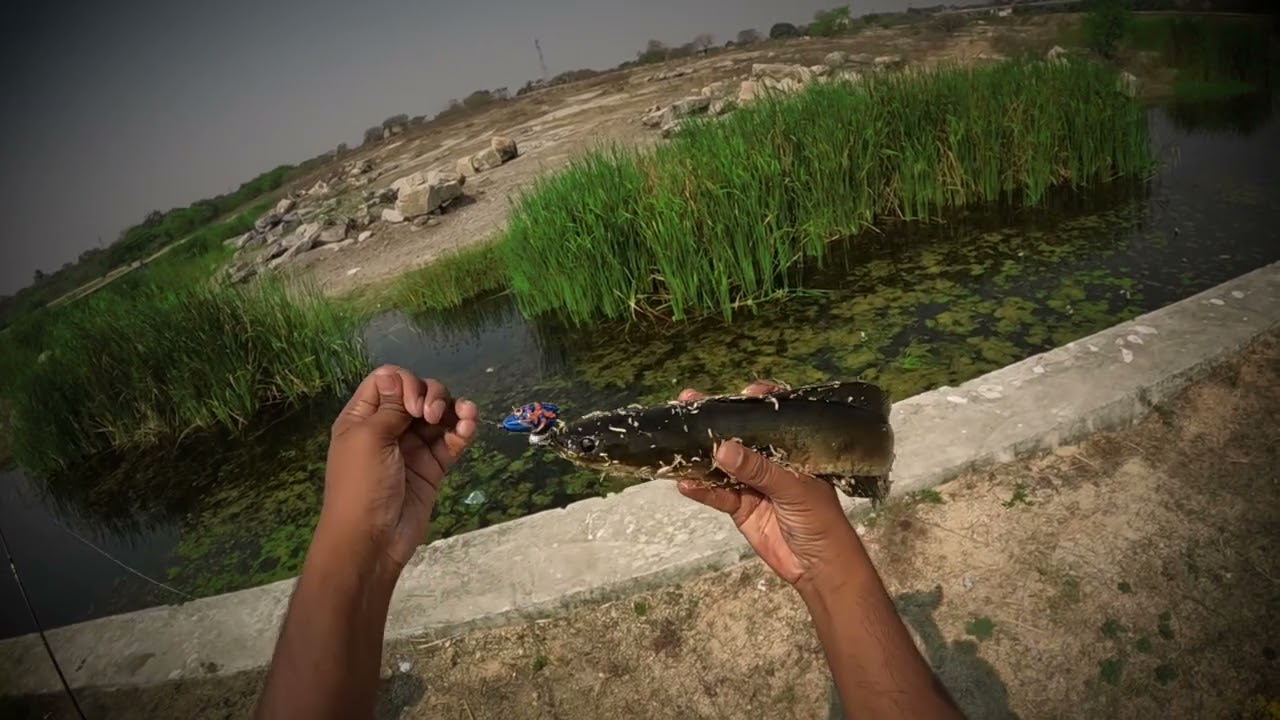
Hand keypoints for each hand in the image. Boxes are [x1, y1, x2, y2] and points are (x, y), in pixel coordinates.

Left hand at [322, 365, 478, 571]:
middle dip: (431, 396)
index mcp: (363, 417)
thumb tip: (395, 374)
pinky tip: (470, 426)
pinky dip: (464, 429)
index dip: (405, 383)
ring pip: (439, 414)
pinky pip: (452, 439)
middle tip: (429, 417)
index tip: (411, 405)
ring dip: (454, 408)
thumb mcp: (369, 439)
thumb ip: (389, 406)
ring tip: (465, 416)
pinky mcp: (433, 466)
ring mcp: (413, 447)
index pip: (388, 380)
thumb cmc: (361, 485)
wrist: (371, 539)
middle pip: (418, 393)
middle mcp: (389, 427)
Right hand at [676, 381, 861, 591]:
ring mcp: (754, 485)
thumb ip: (758, 469)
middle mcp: (771, 462)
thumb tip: (723, 449)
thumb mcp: (793, 488)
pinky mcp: (741, 508)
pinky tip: (684, 483)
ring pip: (723, 465)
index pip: (775, 418)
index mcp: (794, 450)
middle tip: (688, 404)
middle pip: (740, 437)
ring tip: (676, 441)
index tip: (740, 395)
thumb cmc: (821, 520)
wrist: (819, 568)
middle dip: (716, 423)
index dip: (757, 403)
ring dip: (700, 455)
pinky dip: (701, 489)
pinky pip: (717, 494)